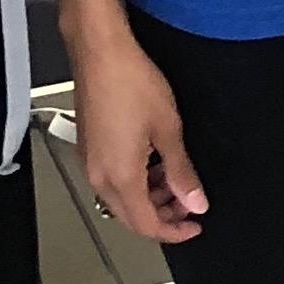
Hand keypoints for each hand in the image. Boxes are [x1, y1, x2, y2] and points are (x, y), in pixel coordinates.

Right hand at [73, 34, 207, 244]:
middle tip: (189, 203)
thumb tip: (195, 201)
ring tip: (174, 180)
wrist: (100, 52)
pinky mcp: (89, 148)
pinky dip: (135, 181)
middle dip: (162, 216)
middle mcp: (99, 176)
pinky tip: (153, 163)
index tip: (194, 226)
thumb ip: (182, 171)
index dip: (174, 231)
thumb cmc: (131, 82)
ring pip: (121, 199)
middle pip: (131, 216)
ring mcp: (90, 162)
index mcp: (119, 178)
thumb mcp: (168, 129)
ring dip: (149, 198)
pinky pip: (112, 179)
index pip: (147, 225)